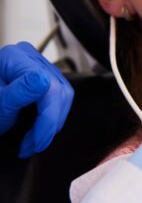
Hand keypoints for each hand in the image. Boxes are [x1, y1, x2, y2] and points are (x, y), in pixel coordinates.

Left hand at [0, 42, 73, 157]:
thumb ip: (18, 92)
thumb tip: (43, 80)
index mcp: (15, 57)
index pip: (48, 88)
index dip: (48, 119)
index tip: (37, 143)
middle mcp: (30, 56)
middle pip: (59, 92)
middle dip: (50, 124)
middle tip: (34, 146)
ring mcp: (39, 65)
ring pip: (64, 95)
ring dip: (53, 122)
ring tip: (35, 140)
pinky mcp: (44, 75)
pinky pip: (60, 96)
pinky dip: (52, 115)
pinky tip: (40, 128)